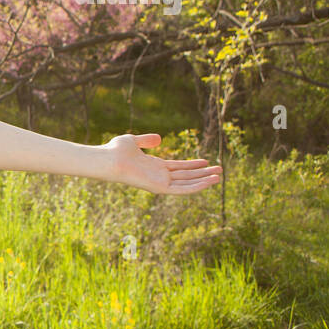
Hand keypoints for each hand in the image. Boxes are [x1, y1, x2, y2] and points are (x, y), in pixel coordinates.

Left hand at [105, 133, 221, 193]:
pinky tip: (210, 181)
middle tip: (219, 169)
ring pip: (187, 182)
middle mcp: (158, 175)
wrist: (109, 159)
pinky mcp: (160, 188)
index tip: (206, 161)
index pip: (177, 167)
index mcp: (153, 166)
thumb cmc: (116, 150)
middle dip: (202, 173)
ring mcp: (159, 182)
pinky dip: (197, 186)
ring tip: (219, 175)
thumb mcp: (133, 141)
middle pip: (185, 175)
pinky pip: (182, 189)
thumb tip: (159, 139)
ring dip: (204, 180)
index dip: (192, 165)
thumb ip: (146, 140)